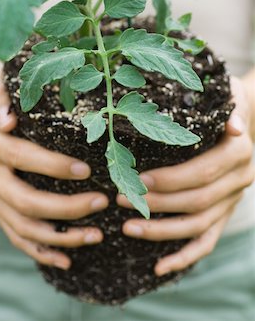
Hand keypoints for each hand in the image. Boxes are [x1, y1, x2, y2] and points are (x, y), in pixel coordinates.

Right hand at [0, 63, 107, 269]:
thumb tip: (7, 119)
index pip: (22, 157)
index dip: (54, 166)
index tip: (88, 169)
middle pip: (25, 200)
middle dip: (66, 206)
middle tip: (102, 201)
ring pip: (23, 226)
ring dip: (61, 235)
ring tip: (96, 236)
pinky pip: (15, 236)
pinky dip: (41, 250)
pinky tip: (67, 258)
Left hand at [117, 76, 253, 275]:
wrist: (246, 121)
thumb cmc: (226, 103)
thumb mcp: (230, 97)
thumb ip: (229, 110)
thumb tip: (232, 125)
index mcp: (238, 153)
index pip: (202, 172)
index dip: (171, 179)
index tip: (139, 179)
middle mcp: (239, 180)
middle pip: (196, 201)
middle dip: (157, 204)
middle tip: (121, 201)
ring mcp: (232, 201)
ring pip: (198, 226)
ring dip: (162, 232)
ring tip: (127, 229)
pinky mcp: (224, 214)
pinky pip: (206, 241)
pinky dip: (184, 257)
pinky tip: (159, 266)